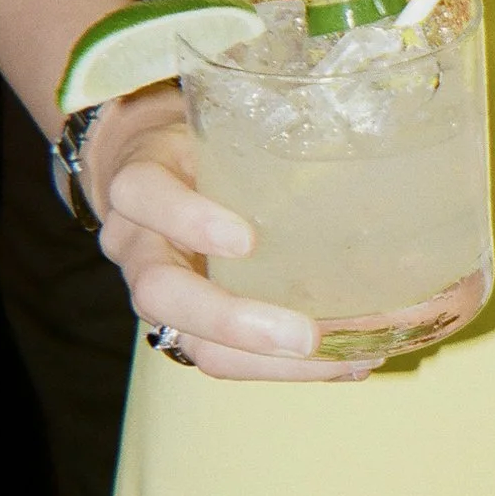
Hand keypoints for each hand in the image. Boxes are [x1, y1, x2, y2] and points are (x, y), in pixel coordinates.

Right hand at [82, 88, 372, 380]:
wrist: (144, 176)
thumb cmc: (195, 148)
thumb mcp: (212, 128)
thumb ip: (258, 132)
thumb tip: (358, 126)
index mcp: (141, 185)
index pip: (143, 195)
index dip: (188, 219)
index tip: (245, 238)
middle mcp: (136, 246)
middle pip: (161, 294)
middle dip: (234, 321)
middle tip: (306, 334)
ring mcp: (157, 293)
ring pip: (192, 344)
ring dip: (271, 363)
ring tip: (344, 360)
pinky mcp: (185, 326)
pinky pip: (225, 360)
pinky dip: (288, 369)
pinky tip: (348, 362)